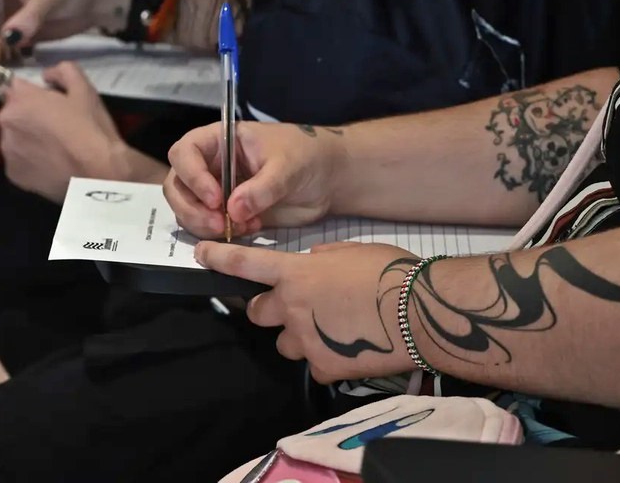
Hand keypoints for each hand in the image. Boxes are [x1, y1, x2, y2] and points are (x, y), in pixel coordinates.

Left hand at [0, 60, 124, 201]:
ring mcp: (8, 150)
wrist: (99, 175)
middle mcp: (6, 121)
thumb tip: (47, 76)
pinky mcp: (14, 174)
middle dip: (29, 115)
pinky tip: (52, 165)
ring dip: (29, 139)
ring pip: (15, 138)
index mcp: (21, 98)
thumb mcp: (86, 90)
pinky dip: (32, 162)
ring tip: (57, 150)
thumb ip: (63, 72)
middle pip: (12, 112)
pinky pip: (19, 161)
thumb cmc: (92, 129)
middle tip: (57, 125)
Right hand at [164, 123, 346, 238]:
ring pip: (187, 210)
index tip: (216, 198)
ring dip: (203, 225)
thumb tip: (234, 209)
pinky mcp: (228, 214)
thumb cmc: (308, 155)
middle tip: (219, 225)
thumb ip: (262, 187)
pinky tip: (248, 230)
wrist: (329, 178)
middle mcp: (211, 165)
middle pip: (177, 186)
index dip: (192, 176)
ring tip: (239, 228)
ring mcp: (217, 191)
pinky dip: (220, 235)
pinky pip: (207, 227)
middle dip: (192, 209)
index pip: (185, 153)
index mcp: (219, 140)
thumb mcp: (287, 166)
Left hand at [195, 241, 418, 382]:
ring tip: (330, 329)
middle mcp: (291, 307)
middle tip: (297, 305)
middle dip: (270, 308)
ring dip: (298, 334)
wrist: (418, 312)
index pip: (245, 264)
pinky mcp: (322, 368)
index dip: (219, 258)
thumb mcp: (351, 251)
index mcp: (296, 273)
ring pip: (284, 342)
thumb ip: (321, 259)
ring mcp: (304, 340)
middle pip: (257, 312)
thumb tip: (311, 265)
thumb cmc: (389, 272)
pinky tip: (349, 347)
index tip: (201, 254)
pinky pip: (314, 364)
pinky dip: (325, 356)